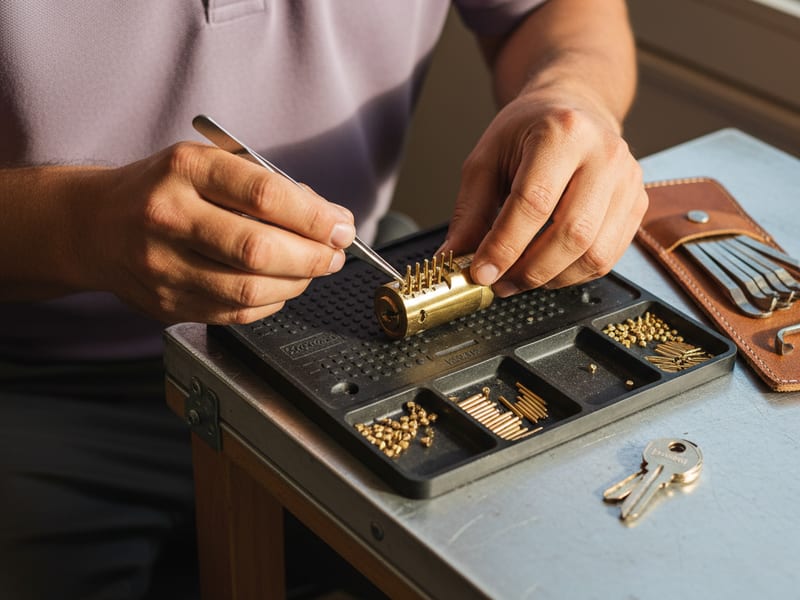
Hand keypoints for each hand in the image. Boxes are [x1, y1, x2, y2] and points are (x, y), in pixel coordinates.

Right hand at [76, 142, 354, 323]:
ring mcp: (162, 266)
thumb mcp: (207, 164)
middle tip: (334, 255)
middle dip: (312, 257)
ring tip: (311, 271)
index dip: (314, 217)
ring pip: (248, 291)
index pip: (264, 195)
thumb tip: (329, 219)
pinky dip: (270, 304)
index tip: (341, 226)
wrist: (92, 225)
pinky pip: (233, 315)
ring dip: (296, 284)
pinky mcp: (165, 303)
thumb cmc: (162, 189)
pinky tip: (279, 288)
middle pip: (258, 249)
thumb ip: (266, 187)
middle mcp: (168, 216)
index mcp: (185, 169)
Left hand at [440, 89, 646, 295]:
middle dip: (530, 270)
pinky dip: (573, 274)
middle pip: (571, 233)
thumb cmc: (528, 132)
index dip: (505, 246)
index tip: (481, 272)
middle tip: (499, 283)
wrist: (575, 108)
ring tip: (520, 278)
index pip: (534, 202)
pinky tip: (548, 270)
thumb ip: (470, 212)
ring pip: (595, 253)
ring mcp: (627, 180)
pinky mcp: (637, 204)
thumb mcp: (486, 160)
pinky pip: (608, 257)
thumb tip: (452, 259)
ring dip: (552, 278)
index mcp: (562, 133)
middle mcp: (604, 154)